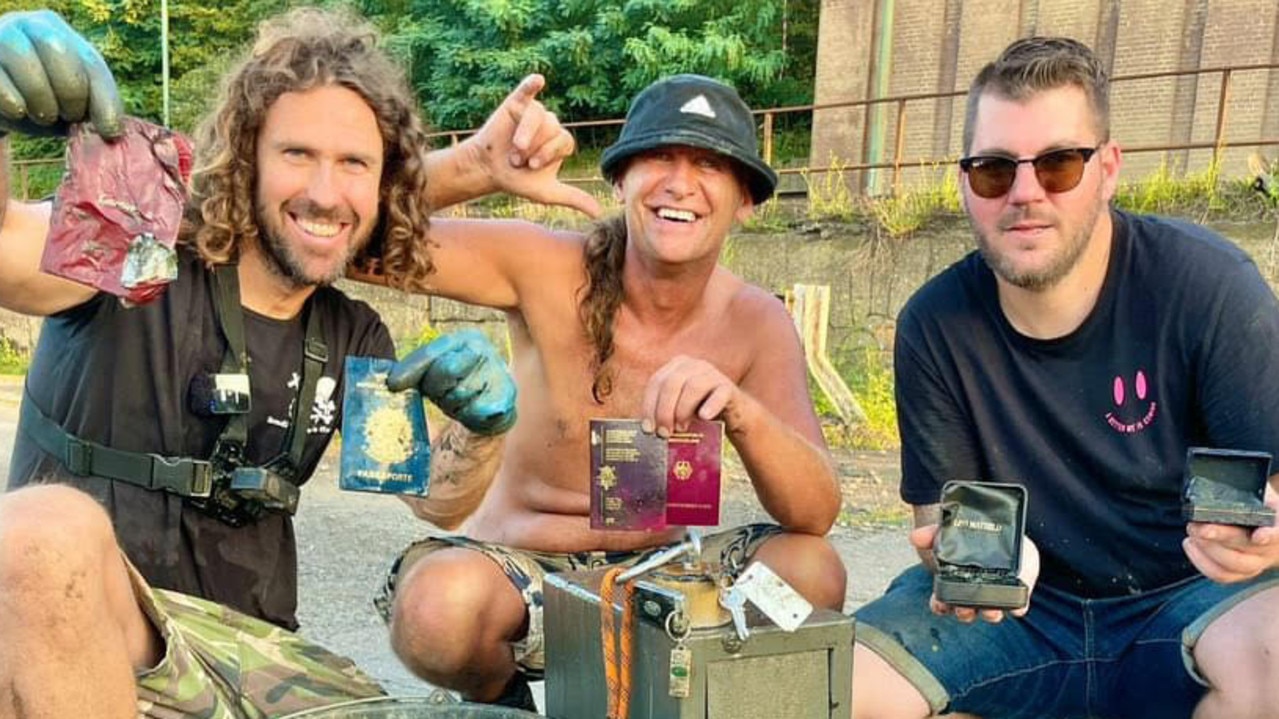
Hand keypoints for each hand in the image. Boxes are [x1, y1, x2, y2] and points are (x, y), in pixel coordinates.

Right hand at [0, 10, 122, 137]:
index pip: (91, 62)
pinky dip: (15, 104)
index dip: (104, 100)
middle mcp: (28, 26)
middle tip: (69, 115)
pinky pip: (0, 83)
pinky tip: (19, 110)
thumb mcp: (72, 100)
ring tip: (43, 114)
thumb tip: (112, 131)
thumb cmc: (43, 99)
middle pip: (57, 48)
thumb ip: (94, 107)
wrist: (0, 101)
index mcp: (59, 32)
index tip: (110, 131)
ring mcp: (1, 38)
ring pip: (25, 61)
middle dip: (71, 93)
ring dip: (42, 101)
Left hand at [387, 329, 516, 435]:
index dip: (412, 368)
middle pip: (446, 370)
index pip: (433, 352)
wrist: (489, 411)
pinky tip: (474, 411)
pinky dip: (470, 415)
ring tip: (460, 403)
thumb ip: (417, 370)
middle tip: (442, 396)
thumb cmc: (456, 388)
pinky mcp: (506, 394)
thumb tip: (391, 381)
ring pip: (461, 393)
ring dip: (454, 405)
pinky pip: (476, 409)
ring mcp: (497, 370)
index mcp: (464, 339)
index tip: (394, 384)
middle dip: (438, 389)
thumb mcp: (434, 374)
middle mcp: (484, 349)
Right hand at [464, 74, 600, 217]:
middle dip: (533, 148)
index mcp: (561, 142)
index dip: (548, 153)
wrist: (489, 170)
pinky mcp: (517, 103)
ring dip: (525, 134)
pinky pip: (527, 90)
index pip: (564, 141)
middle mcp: (551, 124)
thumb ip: (573, 198)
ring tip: (513, 149)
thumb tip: (599, 213)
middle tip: (518, 160)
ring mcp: (535, 112)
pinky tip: (538, 81)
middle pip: (551, 129)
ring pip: (537, 117)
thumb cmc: (518, 180)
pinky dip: (531, 85)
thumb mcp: (547, 192)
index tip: (533, 165)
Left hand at [641, 355, 738, 437]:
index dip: (649, 405)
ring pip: (693, 386)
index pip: (656, 382)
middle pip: (672, 383)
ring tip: (681, 428)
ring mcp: (713, 373)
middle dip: (664, 410)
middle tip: (663, 432)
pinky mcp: (728, 387)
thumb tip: (646, 429)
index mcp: (676, 366)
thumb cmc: (699, 411)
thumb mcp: (677, 408)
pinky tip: (704, 417)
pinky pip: (719, 394)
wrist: (733, 414)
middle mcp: (694, 365)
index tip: (648, 428)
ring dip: (683, 410)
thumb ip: (662, 412)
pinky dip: (710, 406)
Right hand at [913, 524, 1040, 622]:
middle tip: (964, 608)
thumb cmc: (975, 538)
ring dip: (990, 613)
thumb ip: (934, 534)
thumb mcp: (953, 532)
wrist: (1006, 531)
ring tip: (991, 610)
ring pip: (991, 613)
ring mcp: (996, 594)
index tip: (940, 604)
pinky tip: (1017, 605)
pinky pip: (1018, 606)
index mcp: (956, 582)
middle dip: (964, 613)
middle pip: (966, 612)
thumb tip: (913, 536)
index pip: (943, 602)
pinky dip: (1017, 607)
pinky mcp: (1018, 592)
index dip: (939, 606)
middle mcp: (974, 593)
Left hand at [1183, 485, 1278, 582]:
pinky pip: (1221, 575)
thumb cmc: (1261, 506)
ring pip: (1233, 564)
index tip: (1259, 536)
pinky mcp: (1242, 574)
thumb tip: (1228, 477)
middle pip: (1248, 548)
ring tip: (1192, 532)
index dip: (1271, 535)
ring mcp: (1257, 564)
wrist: (1267, 527)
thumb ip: (1252, 489)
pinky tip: (1190, 544)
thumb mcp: (1261, 493)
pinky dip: (1201, 561)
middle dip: (1219, 536)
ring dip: (1207, 549)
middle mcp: (1272, 549)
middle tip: (1196, 526)